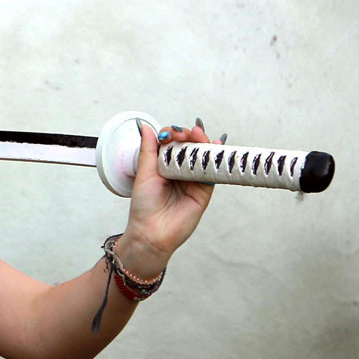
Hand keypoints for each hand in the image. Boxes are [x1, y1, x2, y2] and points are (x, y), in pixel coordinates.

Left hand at [124, 121, 216, 270]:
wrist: (152, 232)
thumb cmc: (144, 206)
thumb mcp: (144, 173)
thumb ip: (148, 150)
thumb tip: (146, 126)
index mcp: (163, 165)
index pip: (172, 142)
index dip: (173, 134)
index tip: (170, 133)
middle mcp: (179, 170)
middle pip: (189, 146)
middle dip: (190, 136)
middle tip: (187, 133)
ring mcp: (192, 180)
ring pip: (201, 156)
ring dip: (202, 143)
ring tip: (199, 136)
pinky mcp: (203, 191)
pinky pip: (211, 173)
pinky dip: (214, 159)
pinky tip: (215, 147)